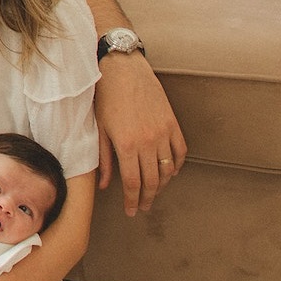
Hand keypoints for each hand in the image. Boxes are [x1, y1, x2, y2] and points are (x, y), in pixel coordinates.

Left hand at [94, 51, 186, 215]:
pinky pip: (180, 151)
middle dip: (147, 198)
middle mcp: (148, 141)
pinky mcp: (172, 123)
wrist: (123, 70)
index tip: (131, 211)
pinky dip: (176, 165)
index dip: (132, 200)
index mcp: (127, 145)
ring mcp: (163, 132)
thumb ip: (104, 160)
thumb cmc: (106, 98)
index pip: (133, 183)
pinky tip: (170, 172)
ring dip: (162, 185)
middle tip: (143, 207)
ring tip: (154, 192)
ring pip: (168, 169)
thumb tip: (103, 186)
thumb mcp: (100, 131)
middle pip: (152, 180)